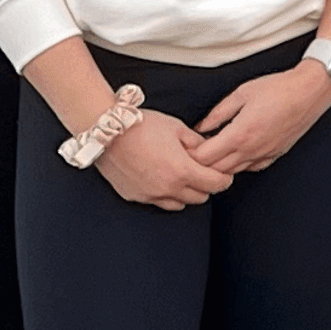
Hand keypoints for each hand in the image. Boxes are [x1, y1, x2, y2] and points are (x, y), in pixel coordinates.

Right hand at [97, 110, 235, 210]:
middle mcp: (168, 188)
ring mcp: (150, 195)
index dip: (224, 177)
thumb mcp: (178, 128)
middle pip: (201, 197)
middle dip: (207, 185)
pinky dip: (167, 195)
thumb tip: (210, 150)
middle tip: (204, 171)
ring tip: (184, 175)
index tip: (224, 171)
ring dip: (187, 192)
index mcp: (183, 170)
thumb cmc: (143, 125)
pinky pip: (159, 202)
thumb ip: (198, 143)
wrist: (106, 132)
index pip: (217, 184)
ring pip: (181, 204)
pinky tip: (164, 179)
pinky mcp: (134, 196)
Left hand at [188, 65, 330, 173]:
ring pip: (233, 172)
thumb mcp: (241, 93)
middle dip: (202, 163)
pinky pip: (252, 167)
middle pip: (216, 169)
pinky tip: (237, 152)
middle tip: (196, 149)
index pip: (204, 157)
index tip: (187, 145)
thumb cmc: (278, 88)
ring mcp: (265, 154)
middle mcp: (252, 149)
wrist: (311, 90)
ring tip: (214, 151)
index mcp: (240, 134)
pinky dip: (240, 164)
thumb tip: (200, 127)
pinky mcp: (276, 154)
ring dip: (221, 165)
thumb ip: (217, 114)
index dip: (191, 154)